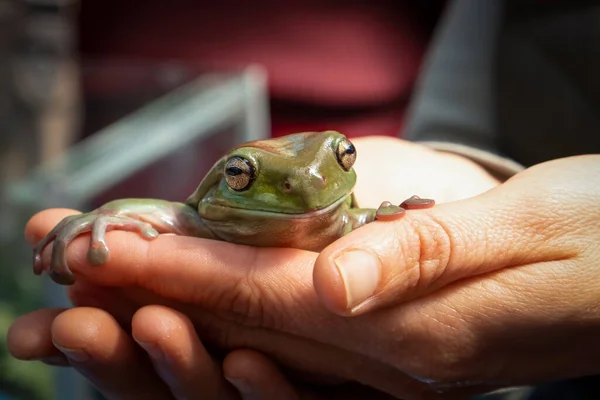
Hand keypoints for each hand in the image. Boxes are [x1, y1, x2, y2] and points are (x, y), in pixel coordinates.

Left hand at [8, 138, 513, 398]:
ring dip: (178, 313)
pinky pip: (298, 344)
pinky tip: (191, 310)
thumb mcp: (526, 232)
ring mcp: (394, 365)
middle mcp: (397, 361)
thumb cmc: (596, 239)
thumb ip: (423, 254)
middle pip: (252, 329)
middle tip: (68, 270)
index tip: (106, 250)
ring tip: (100, 293)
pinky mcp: (398, 350)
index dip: (186, 272)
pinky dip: (235, 322)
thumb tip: (335, 283)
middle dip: (154, 297)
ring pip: (263, 341)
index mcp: (423, 329)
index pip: (275, 298)